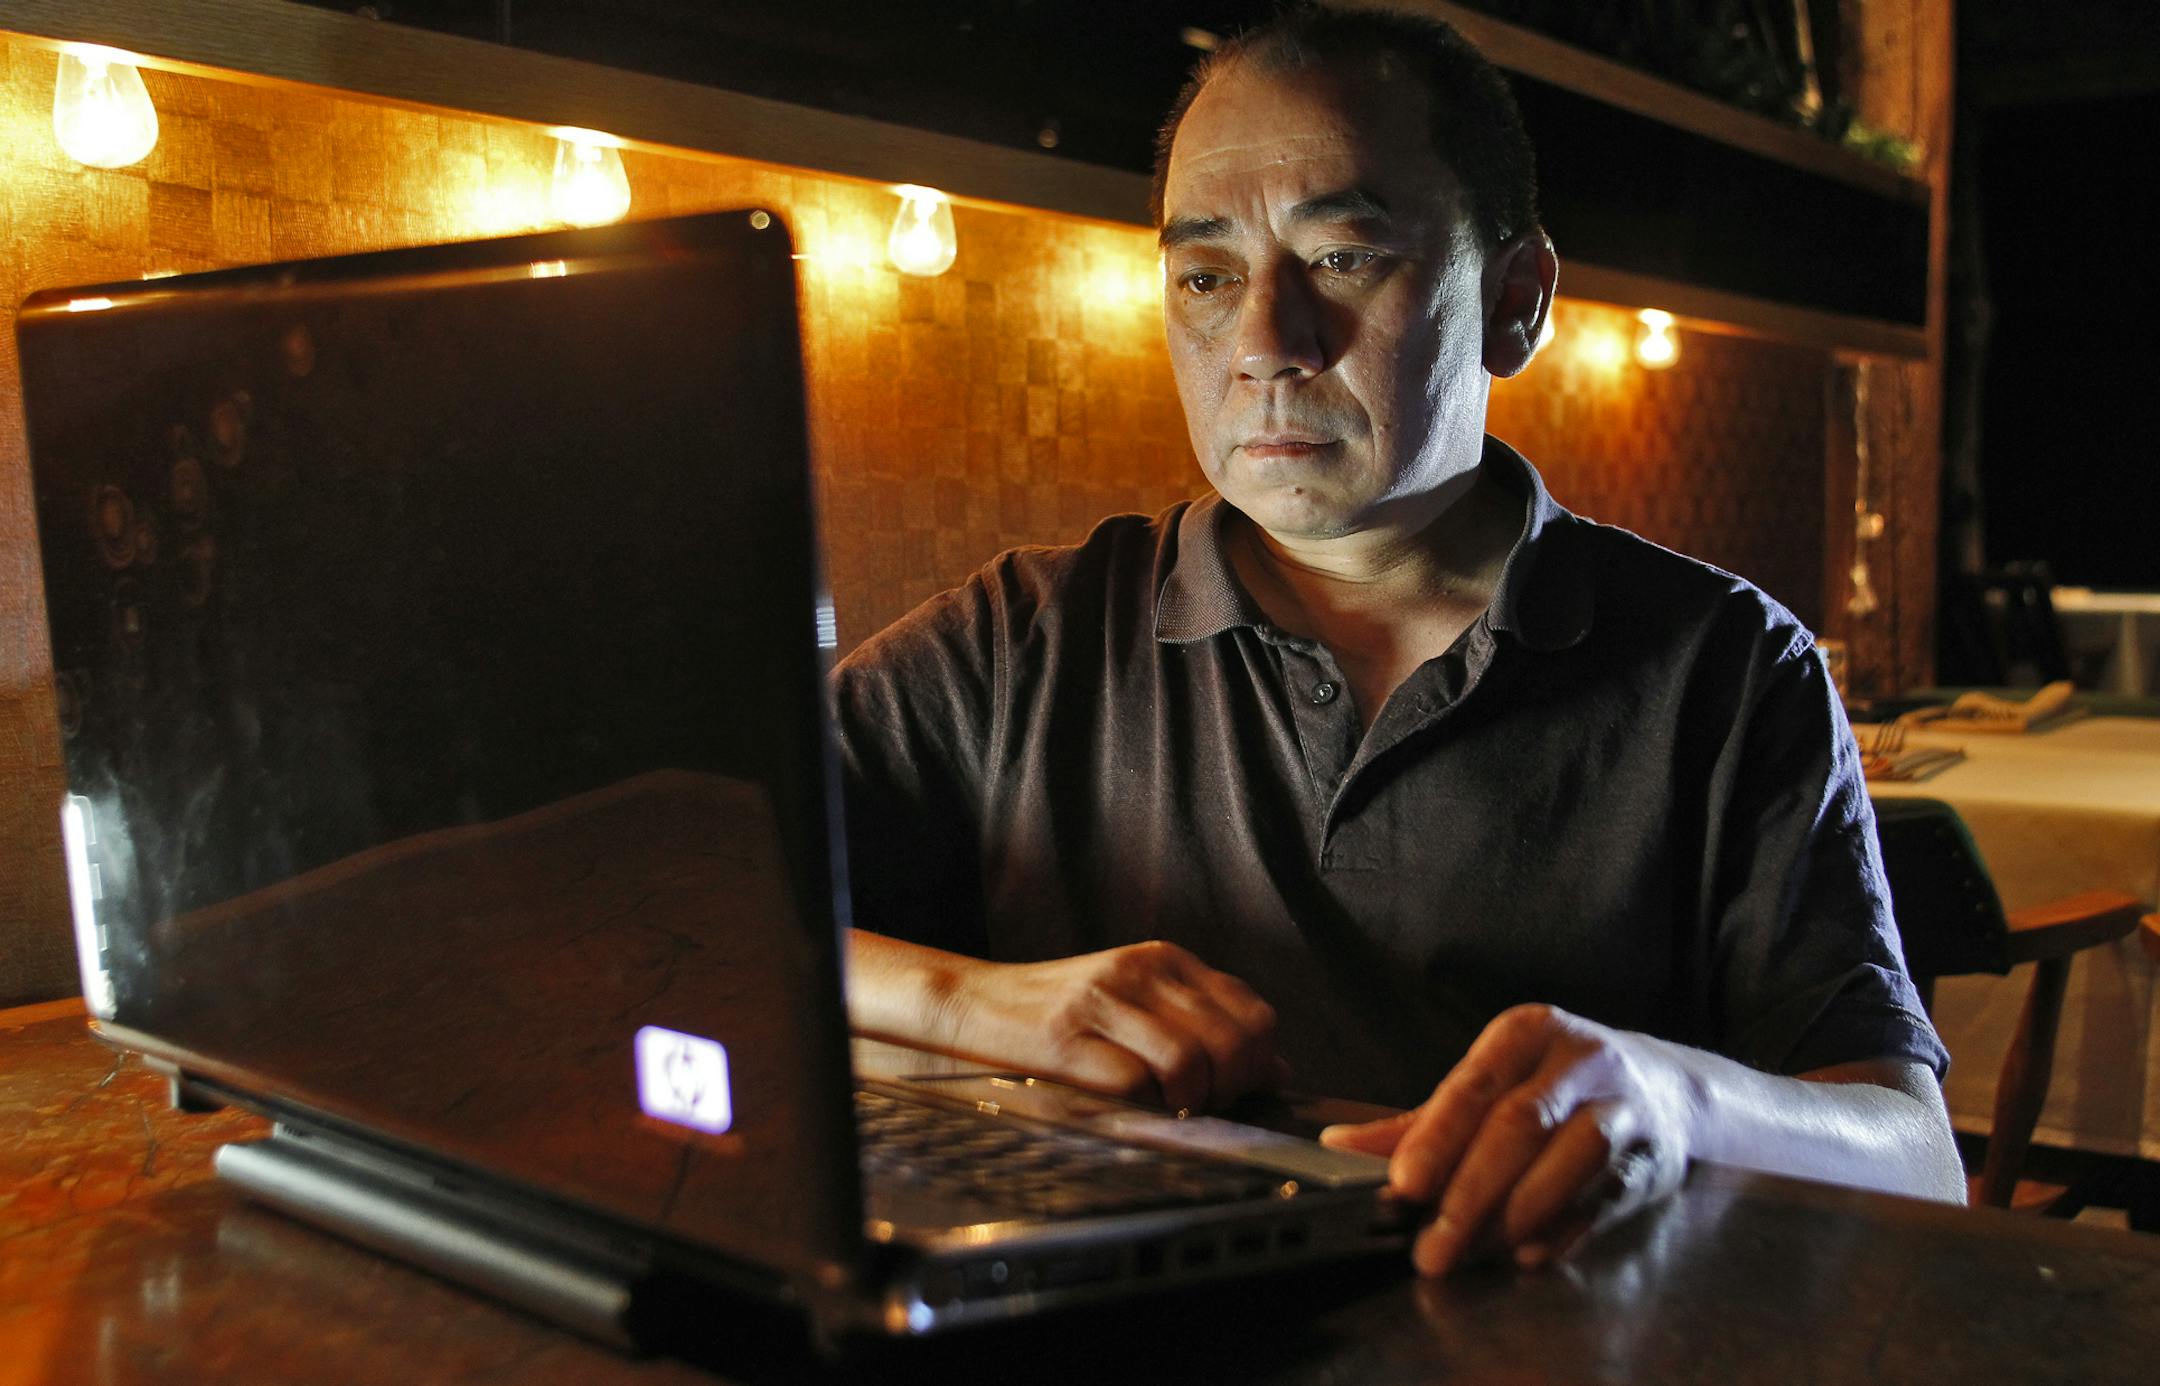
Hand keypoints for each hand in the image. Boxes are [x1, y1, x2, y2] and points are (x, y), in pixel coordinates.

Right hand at [942, 940, 1286, 1113]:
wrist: (975, 1003)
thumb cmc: (1062, 1015)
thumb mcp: (1140, 1004)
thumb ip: (1204, 1028)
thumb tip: (1275, 1071)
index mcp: (1165, 960)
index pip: (1253, 1013)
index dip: (1258, 1063)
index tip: (1236, 1090)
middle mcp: (1140, 972)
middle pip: (1230, 1041)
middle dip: (1229, 1090)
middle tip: (1203, 1108)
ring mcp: (1103, 1002)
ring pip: (1190, 1061)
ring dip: (1188, 1103)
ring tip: (1167, 1110)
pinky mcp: (1066, 1038)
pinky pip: (1133, 1084)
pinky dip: (1142, 1109)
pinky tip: (1129, 1109)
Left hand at [1319, 1004, 1696, 1274]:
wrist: (1666, 1087)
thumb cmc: (1553, 1087)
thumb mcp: (1491, 1083)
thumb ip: (1419, 1122)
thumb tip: (1338, 1146)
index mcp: (1526, 1032)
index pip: (1473, 1084)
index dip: (1436, 1136)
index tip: (1403, 1185)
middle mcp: (1579, 1061)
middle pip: (1519, 1125)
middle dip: (1469, 1192)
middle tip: (1430, 1247)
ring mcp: (1623, 1107)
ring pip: (1571, 1160)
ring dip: (1516, 1214)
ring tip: (1473, 1253)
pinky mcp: (1652, 1158)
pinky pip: (1608, 1197)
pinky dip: (1566, 1229)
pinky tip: (1529, 1255)